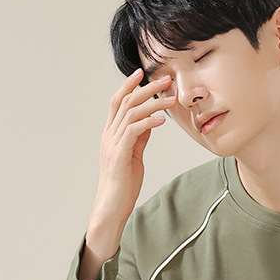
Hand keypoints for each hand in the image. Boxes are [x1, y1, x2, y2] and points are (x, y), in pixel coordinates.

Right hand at [93, 69, 175, 226]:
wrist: (111, 207)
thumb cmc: (123, 184)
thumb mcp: (133, 155)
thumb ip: (139, 137)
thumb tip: (151, 121)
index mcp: (110, 134)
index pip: (117, 102)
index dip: (128, 85)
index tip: (143, 73)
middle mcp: (109, 135)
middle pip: (125, 102)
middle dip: (146, 88)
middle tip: (165, 78)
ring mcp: (113, 144)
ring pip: (131, 114)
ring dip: (153, 103)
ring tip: (171, 98)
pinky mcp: (120, 155)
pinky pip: (134, 132)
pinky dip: (149, 123)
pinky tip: (162, 120)